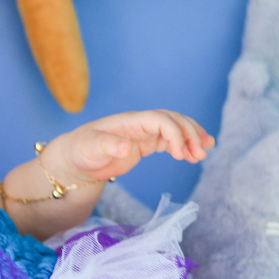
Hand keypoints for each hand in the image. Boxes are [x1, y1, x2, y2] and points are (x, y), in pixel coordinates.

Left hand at [47, 110, 214, 182]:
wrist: (75, 159)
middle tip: (200, 154)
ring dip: (191, 138)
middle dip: (190, 134)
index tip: (180, 154)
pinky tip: (194, 156)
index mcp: (129, 121)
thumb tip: (126, 147)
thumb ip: (109, 146)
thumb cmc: (80, 151)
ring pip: (175, 129)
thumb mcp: (91, 148)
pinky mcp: (145, 144)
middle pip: (173, 120)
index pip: (160, 119)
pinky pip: (170, 140)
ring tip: (203, 154)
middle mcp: (140, 123)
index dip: (174, 133)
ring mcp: (144, 133)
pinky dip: (184, 146)